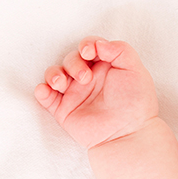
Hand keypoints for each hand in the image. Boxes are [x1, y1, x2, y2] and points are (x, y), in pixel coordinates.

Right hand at [34, 37, 158, 148]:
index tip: (89, 52)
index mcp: (105, 67)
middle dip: (74, 63)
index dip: (86, 45)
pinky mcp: (64, 110)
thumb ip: (120, 50)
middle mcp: (88, 79)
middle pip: (71, 59)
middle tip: (85, 78)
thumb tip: (99, 44)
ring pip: (55, 74)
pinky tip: (46, 91)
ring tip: (62, 84)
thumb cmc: (136, 104)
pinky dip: (41, 91)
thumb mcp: (135, 70)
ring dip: (54, 74)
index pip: (89, 47)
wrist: (129, 134)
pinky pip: (45, 96)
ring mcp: (75, 94)